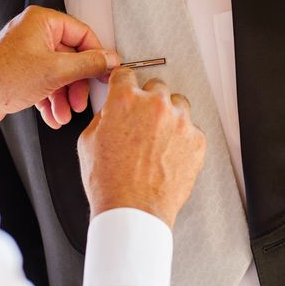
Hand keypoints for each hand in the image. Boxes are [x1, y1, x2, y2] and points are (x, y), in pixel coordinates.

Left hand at [0, 6, 118, 128]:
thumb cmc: (4, 79)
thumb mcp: (57, 71)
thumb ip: (89, 64)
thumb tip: (110, 59)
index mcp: (42, 20)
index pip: (83, 34)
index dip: (97, 56)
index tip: (107, 72)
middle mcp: (34, 32)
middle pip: (72, 57)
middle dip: (77, 84)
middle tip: (81, 102)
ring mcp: (27, 51)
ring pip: (59, 72)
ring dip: (64, 96)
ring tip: (64, 114)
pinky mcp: (21, 70)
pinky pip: (46, 81)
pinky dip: (51, 99)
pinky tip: (53, 116)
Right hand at [77, 67, 205, 228]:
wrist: (133, 210)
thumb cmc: (110, 182)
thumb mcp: (88, 142)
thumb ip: (103, 117)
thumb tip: (111, 111)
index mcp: (125, 101)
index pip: (126, 74)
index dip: (123, 83)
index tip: (127, 87)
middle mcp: (154, 105)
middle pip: (156, 87)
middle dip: (148, 102)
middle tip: (142, 123)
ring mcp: (179, 122)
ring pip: (178, 105)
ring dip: (168, 116)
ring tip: (158, 140)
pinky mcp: (196, 140)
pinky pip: (192, 129)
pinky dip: (182, 138)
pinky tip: (168, 154)